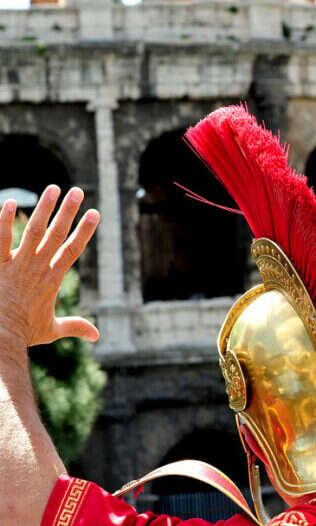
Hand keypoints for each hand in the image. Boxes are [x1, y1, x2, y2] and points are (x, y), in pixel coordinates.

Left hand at [0, 185, 99, 346]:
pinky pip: (0, 240)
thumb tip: (96, 335)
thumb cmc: (23, 333)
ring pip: (33, 231)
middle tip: (78, 192)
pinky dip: (4, 222)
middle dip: (68, 212)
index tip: (95, 213)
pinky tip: (7, 203)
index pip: (73, 250)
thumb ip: (74, 327)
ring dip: (44, 209)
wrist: (0, 335)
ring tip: (52, 189)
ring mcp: (17, 264)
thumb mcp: (52, 330)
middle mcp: (38, 267)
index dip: (85, 231)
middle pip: (57, 234)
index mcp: (53, 279)